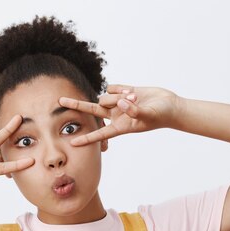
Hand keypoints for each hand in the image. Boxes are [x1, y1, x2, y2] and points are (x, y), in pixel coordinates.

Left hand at [58, 84, 182, 145]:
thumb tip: (121, 102)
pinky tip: (132, 92)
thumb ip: (134, 110)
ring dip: (118, 96)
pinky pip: (112, 87)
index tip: (72, 142)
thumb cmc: (160, 116)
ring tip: (134, 98)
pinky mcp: (123, 92)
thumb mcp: (147, 115)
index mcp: (120, 126)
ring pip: (106, 96)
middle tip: (60, 101)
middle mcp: (116, 115)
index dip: (86, 138)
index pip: (99, 134)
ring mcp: (118, 103)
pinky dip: (121, 88)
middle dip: (76, 105)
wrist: (169, 106)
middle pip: (91, 110)